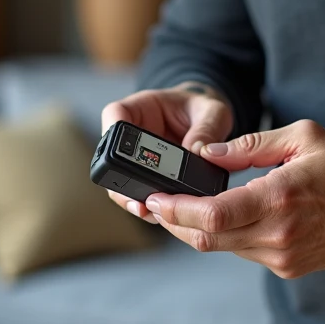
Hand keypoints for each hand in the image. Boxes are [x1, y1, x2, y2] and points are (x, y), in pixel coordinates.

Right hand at [101, 82, 232, 223]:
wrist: (205, 124)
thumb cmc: (203, 110)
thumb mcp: (212, 112)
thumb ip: (207, 128)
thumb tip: (198, 152)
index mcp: (142, 107)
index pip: (116, 114)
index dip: (114, 134)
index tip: (123, 155)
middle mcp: (132, 135)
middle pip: (112, 157)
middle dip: (123, 181)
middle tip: (139, 198)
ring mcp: (136, 160)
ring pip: (121, 183)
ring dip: (134, 199)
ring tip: (151, 212)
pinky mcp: (147, 180)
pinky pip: (140, 196)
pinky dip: (151, 207)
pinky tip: (164, 216)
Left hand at [144, 119, 324, 278]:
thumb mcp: (303, 137)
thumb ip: (251, 146)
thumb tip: (208, 152)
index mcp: (279, 198)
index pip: (213, 214)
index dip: (177, 210)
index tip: (154, 198)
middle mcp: (278, 234)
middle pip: (207, 237)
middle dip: (175, 221)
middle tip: (155, 202)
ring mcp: (283, 256)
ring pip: (222, 247)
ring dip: (197, 229)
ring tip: (179, 206)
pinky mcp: (287, 266)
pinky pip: (243, 252)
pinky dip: (224, 235)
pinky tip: (218, 217)